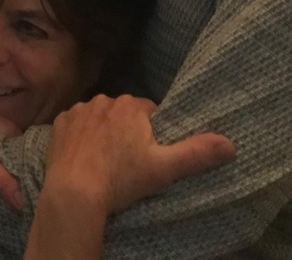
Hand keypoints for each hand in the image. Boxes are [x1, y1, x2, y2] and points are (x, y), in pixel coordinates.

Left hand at [47, 94, 235, 215]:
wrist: (74, 191)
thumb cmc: (122, 179)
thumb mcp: (164, 169)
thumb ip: (197, 153)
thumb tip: (231, 143)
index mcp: (131, 105)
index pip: (149, 111)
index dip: (152, 132)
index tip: (149, 153)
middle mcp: (105, 99)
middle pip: (123, 113)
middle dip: (127, 130)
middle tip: (128, 161)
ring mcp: (79, 109)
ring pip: (99, 117)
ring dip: (103, 132)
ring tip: (105, 161)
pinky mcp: (60, 122)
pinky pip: (76, 124)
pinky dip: (81, 136)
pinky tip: (83, 156)